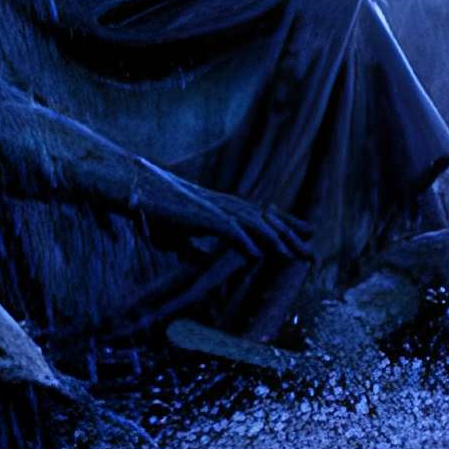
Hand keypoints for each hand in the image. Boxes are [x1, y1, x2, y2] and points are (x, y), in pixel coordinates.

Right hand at [134, 173, 310, 265]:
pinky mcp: (200, 214)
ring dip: (275, 241)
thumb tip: (202, 260)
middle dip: (292, 237)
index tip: (306, 234)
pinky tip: (256, 255)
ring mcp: (215, 207)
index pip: (264, 216)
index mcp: (224, 206)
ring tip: (293, 257)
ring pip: (254, 224)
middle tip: (312, 252)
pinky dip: (243, 241)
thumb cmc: (156, 210)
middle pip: (267, 221)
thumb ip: (194, 247)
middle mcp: (226, 204)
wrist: (136, 188)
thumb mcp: (180, 233)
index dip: (287, 225)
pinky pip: (228, 229)